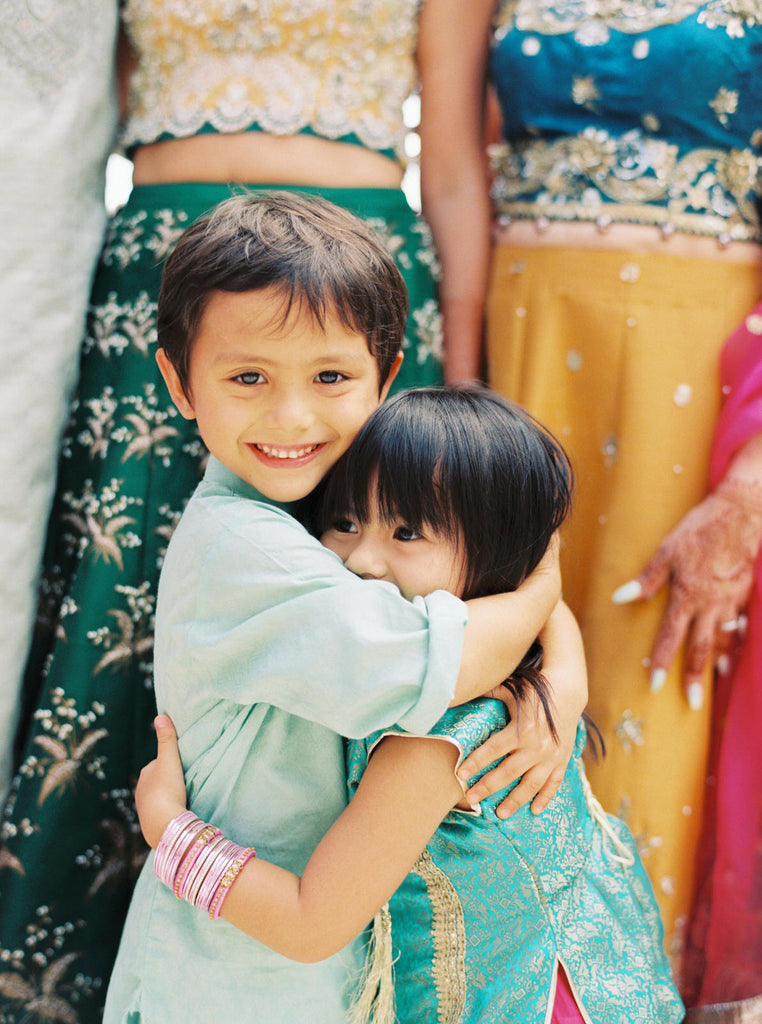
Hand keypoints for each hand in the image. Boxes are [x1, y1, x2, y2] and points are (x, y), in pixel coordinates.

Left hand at [135, 715, 188, 848]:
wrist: (164, 825)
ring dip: (168, 797)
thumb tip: (161, 715)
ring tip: (183, 798)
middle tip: (185, 783)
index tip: (183, 767)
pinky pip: (160, 813)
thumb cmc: (167, 789)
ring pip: (159, 797)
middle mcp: (140, 791)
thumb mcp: (170, 761)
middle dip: (169, 781)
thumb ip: (167, 739)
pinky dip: (167, 811)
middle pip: (158, 781)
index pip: (159, 764)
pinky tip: (177, 812)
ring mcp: (144, 809)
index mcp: (144, 774)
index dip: (171, 764)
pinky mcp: (150, 824)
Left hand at [457, 683, 576, 817]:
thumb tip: (463, 690)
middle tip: (471, 799)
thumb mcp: (512, 691)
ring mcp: (551, 756)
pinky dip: (545, 798)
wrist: (568, 691)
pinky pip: (554, 783)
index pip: (493, 749)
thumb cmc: (535, 691)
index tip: (460, 774)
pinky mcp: (562, 760)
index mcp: (522, 729)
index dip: (476, 762)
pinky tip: (535, 811)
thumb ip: (489, 694)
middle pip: (508, 772)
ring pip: (531, 784)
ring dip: (515, 800)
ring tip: (500, 814)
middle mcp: (536, 746)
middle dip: (488, 787)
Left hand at [612, 476, 761, 706]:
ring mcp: (730, 601)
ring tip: (712, 682)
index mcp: (687, 596)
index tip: (654, 685)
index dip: (661, 662)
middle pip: (700, 648)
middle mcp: (710, 604)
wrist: (740, 515)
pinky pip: (739, 625)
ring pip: (723, 639)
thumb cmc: (700, 530)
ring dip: (716, 662)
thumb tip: (620, 598)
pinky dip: (735, 641)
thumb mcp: (668, 551)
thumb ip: (646, 579)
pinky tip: (731, 652)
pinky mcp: (743, 593)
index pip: (670, 636)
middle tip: (690, 703)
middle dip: (694, 677)